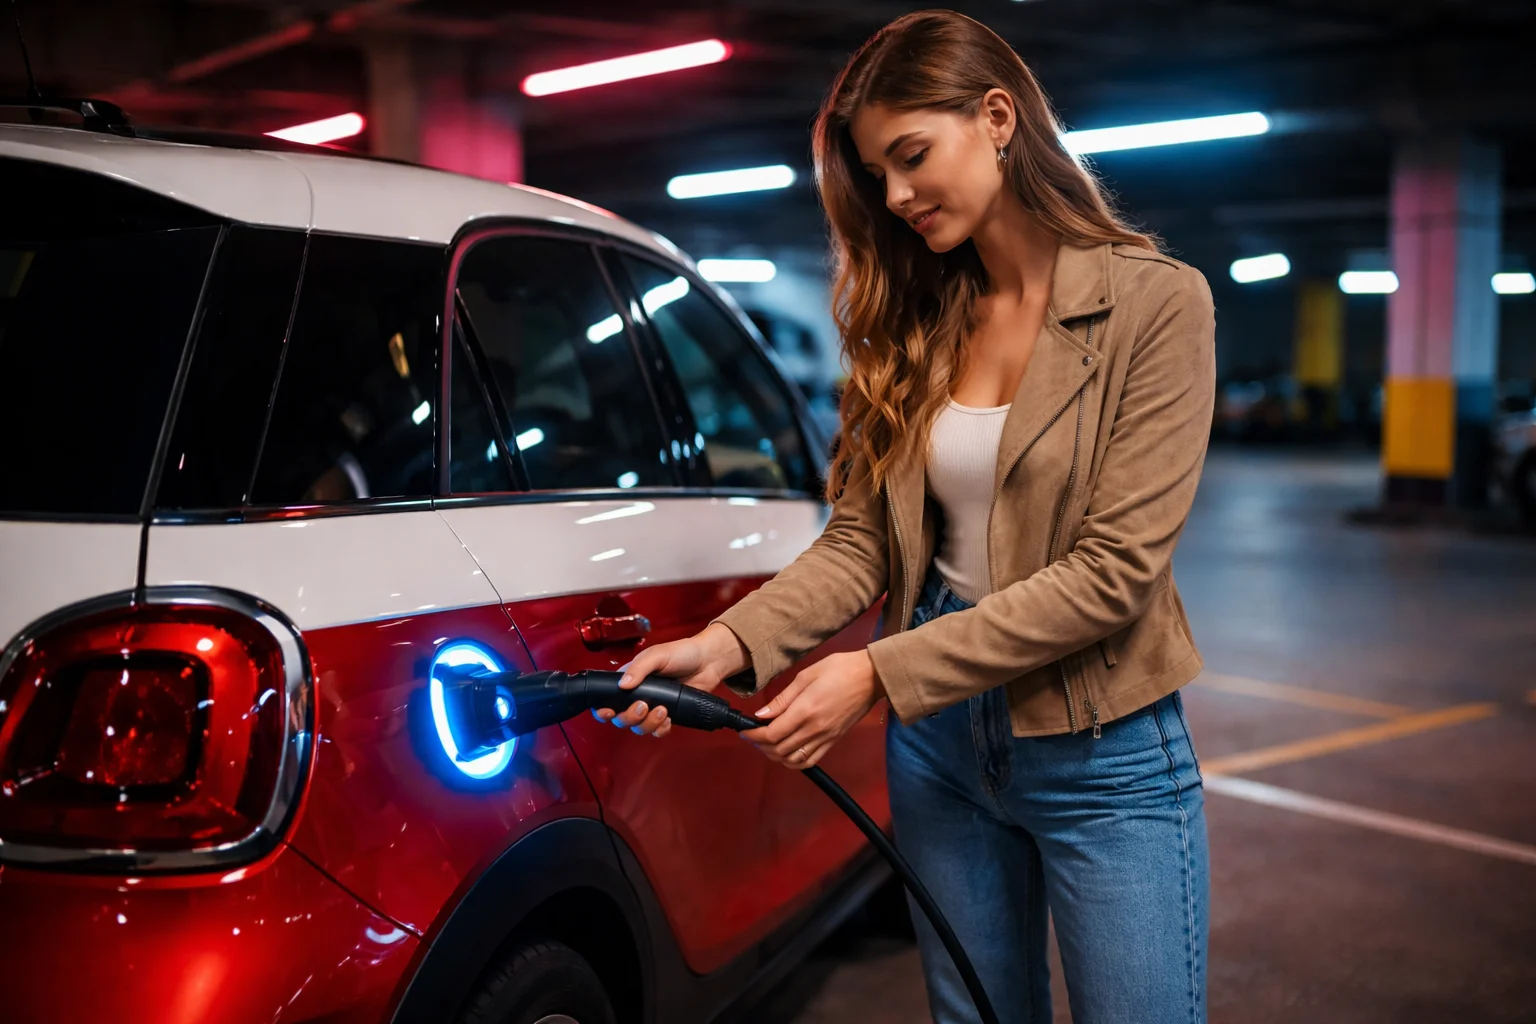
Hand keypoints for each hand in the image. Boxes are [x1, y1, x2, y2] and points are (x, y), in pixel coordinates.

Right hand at [593, 622, 749, 737]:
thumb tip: (622, 684)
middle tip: (644, 706)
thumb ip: (639, 668)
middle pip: (622, 718)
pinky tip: (669, 719)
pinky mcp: (669, 715)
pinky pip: (658, 731)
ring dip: (648, 723)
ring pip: (639, 727)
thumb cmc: (681, 653)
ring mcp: (653, 707)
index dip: (603, 710)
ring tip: (663, 710)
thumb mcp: (657, 655)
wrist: (708, 662)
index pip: (607, 699)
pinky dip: (661, 729)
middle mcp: (638, 695)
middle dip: (630, 717)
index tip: (607, 712)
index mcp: (630, 679)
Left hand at [739, 651, 882, 768]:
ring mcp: (825, 738)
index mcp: (805, 710)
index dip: (754, 736)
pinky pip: (810, 761)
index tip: (745, 731)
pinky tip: (787, 753)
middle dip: (761, 746)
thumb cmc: (839, 669)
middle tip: (753, 736)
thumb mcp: (806, 675)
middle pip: (779, 750)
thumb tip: (761, 714)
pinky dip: (794, 762)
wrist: (871, 677)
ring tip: (767, 744)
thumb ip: (782, 698)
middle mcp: (814, 729)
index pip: (772, 734)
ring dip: (775, 756)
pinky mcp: (833, 741)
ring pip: (793, 760)